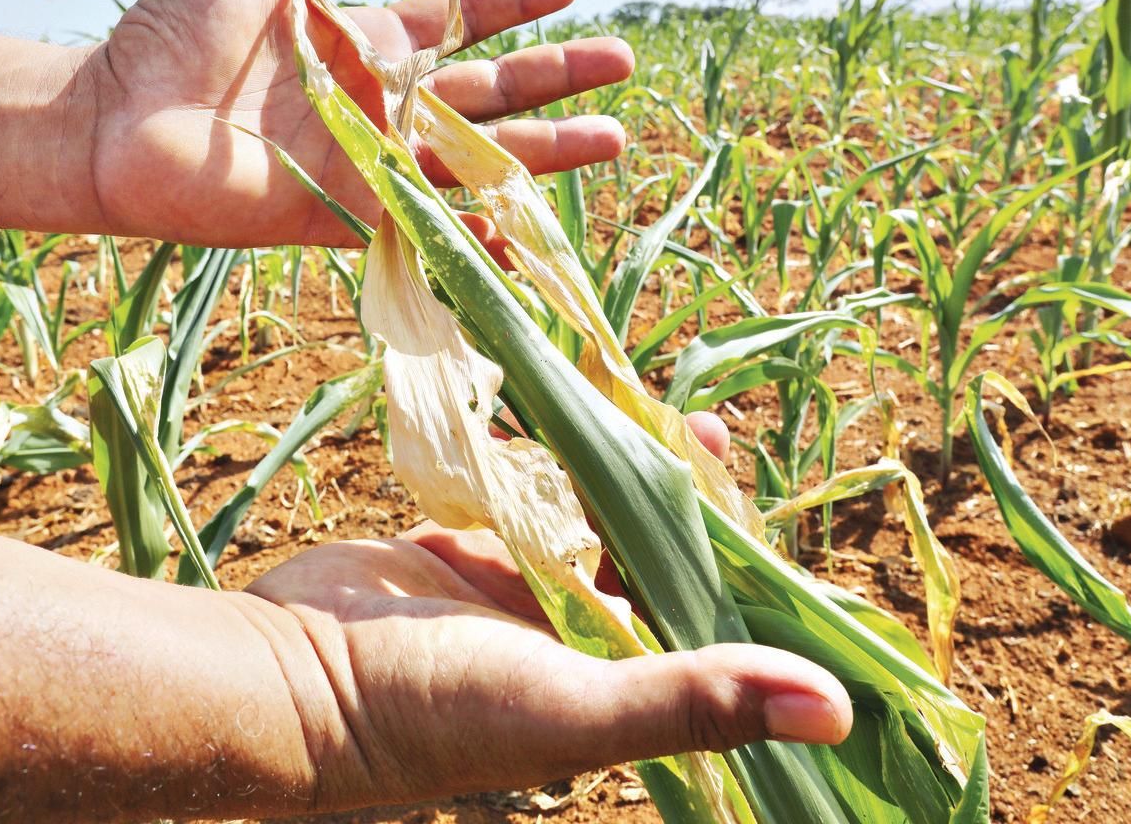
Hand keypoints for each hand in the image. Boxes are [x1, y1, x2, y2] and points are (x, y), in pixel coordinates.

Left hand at [82, 0, 632, 248]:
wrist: (115, 119)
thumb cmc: (169, 33)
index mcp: (364, 41)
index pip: (459, 18)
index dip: (512, 0)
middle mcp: (380, 104)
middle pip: (489, 90)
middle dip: (555, 77)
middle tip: (622, 61)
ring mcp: (370, 163)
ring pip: (475, 158)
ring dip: (542, 152)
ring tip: (612, 140)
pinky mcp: (346, 214)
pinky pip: (423, 227)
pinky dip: (473, 237)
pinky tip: (523, 238)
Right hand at [244, 412, 850, 810]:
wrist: (292, 676)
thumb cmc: (433, 712)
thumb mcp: (573, 710)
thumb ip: (695, 702)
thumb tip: (838, 713)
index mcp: (621, 689)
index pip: (712, 629)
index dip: (748, 577)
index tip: (767, 515)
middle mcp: (583, 642)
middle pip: (659, 562)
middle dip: (690, 505)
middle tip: (709, 442)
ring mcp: (526, 591)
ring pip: (600, 518)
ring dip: (631, 471)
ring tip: (664, 417)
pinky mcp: (475, 547)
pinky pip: (536, 494)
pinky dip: (560, 458)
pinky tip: (585, 417)